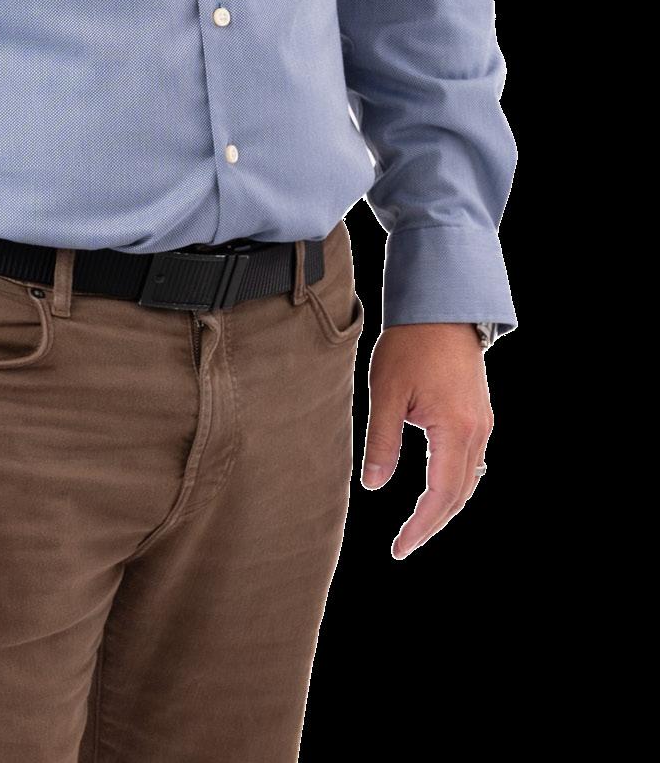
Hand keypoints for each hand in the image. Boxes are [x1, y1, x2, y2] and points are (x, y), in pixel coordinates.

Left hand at [360, 324, 493, 559]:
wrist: (441, 305)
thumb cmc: (410, 344)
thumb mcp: (386, 392)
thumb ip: (381, 441)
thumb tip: (373, 485)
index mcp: (455, 430)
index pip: (441, 496)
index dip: (421, 527)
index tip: (399, 549)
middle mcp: (476, 431)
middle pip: (459, 494)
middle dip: (433, 524)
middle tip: (405, 545)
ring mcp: (482, 422)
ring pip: (469, 480)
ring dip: (446, 506)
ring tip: (418, 525)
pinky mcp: (479, 412)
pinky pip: (471, 460)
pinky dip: (454, 483)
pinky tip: (436, 489)